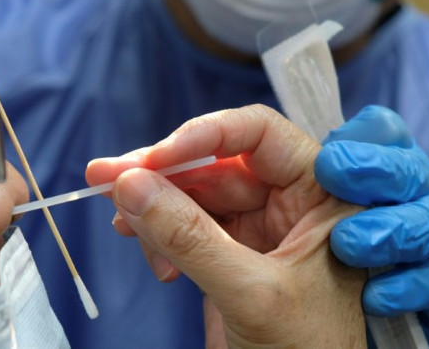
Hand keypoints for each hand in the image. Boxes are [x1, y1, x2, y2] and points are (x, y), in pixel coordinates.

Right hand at [87, 105, 366, 347]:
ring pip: (194, 193)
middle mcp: (292, 200)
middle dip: (161, 173)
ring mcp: (260, 225)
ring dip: (153, 206)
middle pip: (215, 162)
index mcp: (323, 193)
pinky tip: (151, 257)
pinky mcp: (232, 251)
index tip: (153, 158)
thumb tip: (132, 184)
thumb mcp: (251, 293)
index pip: (260, 134)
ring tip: (121, 223)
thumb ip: (191, 238)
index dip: (204, 135)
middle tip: (105, 177)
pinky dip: (159, 235)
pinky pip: (186, 225)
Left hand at [315, 105, 428, 346]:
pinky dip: (408, 290)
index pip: (384, 131)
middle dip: (374, 174)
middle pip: (409, 170)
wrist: (387, 311)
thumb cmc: (348, 243)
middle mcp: (424, 188)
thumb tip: (271, 155)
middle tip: (331, 178)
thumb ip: (306, 178)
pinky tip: (373, 298)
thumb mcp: (319, 205)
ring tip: (346, 245)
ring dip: (389, 234)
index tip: (326, 160)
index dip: (360, 139)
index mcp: (390, 160)